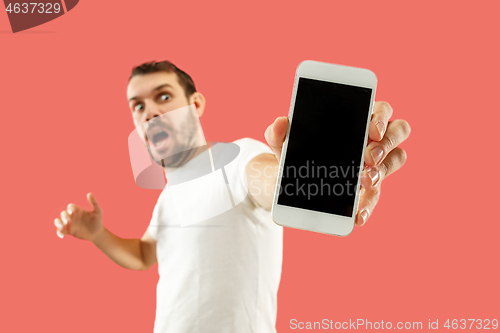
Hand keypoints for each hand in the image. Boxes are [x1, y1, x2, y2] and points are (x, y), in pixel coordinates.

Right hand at [54, 193, 103, 240]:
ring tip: (61, 226)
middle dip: (63, 216)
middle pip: (63, 214)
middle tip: (67, 221)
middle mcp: (72, 216)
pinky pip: (60, 231)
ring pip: (59, 222)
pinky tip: (62, 236)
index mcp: (78, 210)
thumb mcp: (98, 211)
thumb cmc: (97, 221)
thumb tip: (89, 193)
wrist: (97, 232)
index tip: (72, 212)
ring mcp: (70, 224)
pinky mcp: (69, 231)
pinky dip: (59, 233)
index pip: (70, 207)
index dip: (70, 209)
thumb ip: (94, 202)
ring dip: (58, 223)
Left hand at [265, 101, 410, 226]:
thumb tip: (280, 124)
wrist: (289, 181)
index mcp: (357, 117)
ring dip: (383, 171)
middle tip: (368, 158)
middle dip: (385, 144)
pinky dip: (369, 205)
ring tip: (365, 181)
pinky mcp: (369, 188)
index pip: (380, 109)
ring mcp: (375, 163)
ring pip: (396, 159)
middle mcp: (373, 137)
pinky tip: (358, 215)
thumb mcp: (282, 143)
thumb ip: (278, 132)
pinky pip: (377, 194)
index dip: (381, 117)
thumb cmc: (295, 151)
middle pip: (398, 131)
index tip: (371, 130)